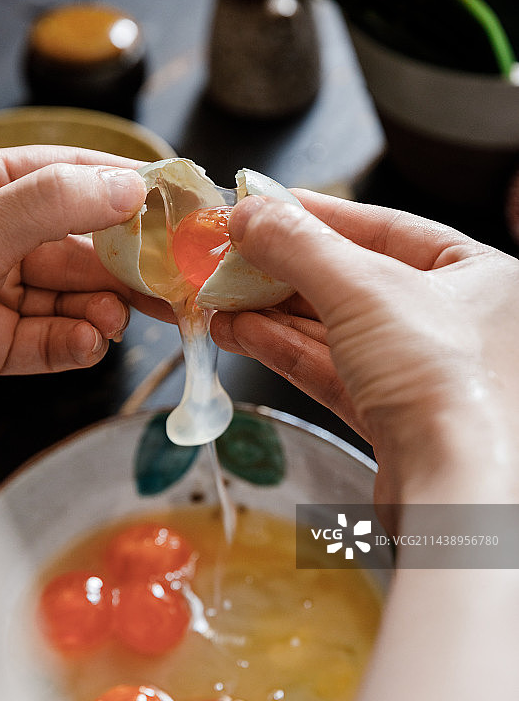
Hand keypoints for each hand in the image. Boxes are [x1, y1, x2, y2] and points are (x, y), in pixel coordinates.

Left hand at [0, 145, 172, 377]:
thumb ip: (54, 203)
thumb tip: (130, 189)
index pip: (71, 174)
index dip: (125, 184)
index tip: (178, 199)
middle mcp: (4, 237)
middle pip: (85, 247)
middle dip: (130, 269)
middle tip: (174, 283)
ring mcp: (2, 292)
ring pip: (74, 298)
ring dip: (103, 312)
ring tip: (113, 321)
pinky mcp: (0, 343)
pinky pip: (51, 343)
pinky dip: (75, 346)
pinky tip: (86, 343)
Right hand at [212, 189, 518, 504]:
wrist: (453, 493)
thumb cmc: (443, 383)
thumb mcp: (363, 289)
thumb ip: (300, 246)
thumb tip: (250, 215)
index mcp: (478, 274)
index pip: (386, 227)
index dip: (317, 215)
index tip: (264, 207)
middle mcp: (457, 322)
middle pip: (353, 280)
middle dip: (284, 271)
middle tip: (230, 257)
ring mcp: (424, 373)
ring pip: (336, 330)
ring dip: (272, 313)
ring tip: (221, 297)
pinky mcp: (393, 417)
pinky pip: (332, 369)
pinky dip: (284, 350)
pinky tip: (242, 333)